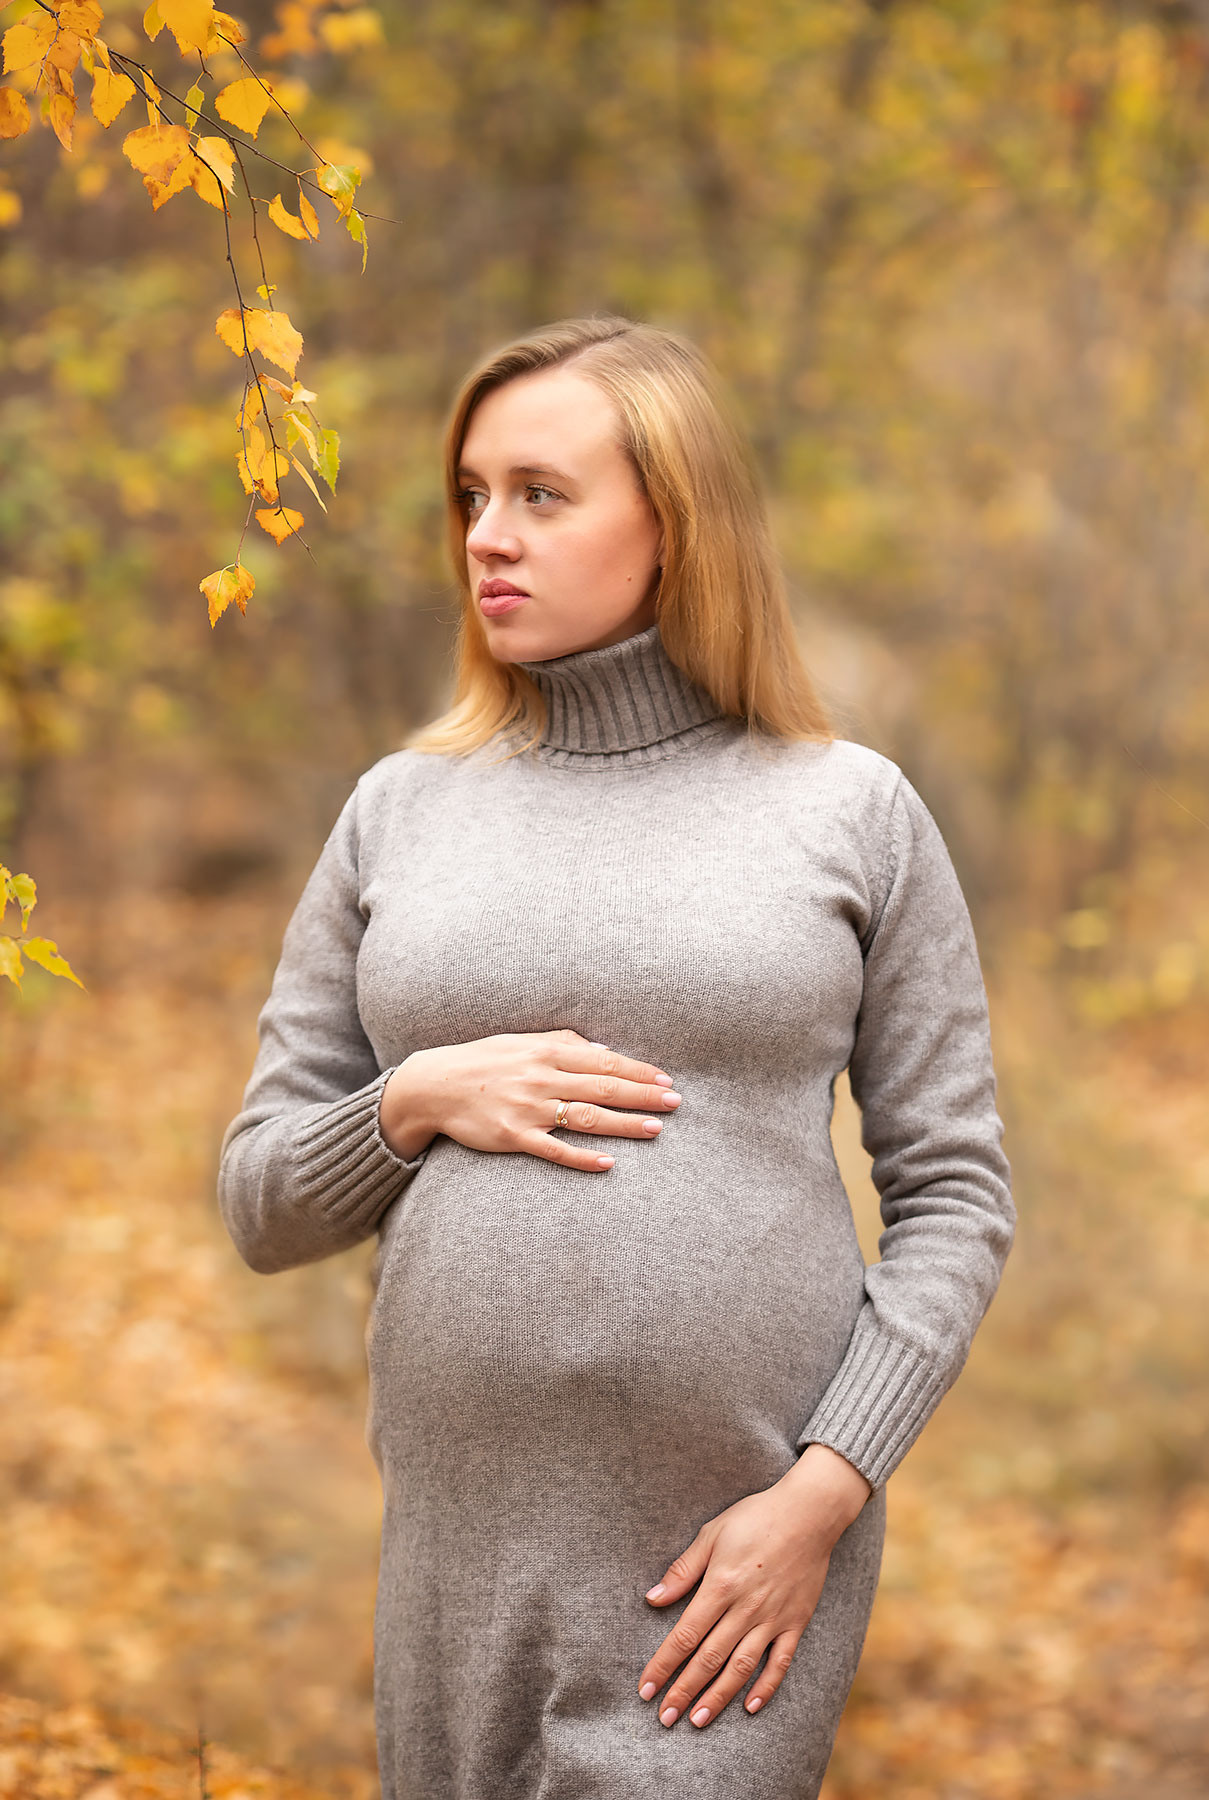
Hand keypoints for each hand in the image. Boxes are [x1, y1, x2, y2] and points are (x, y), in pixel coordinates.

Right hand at [378, 1027, 681, 1169]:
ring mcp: (528, 1108)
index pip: (604, 1062)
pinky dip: (582, 1157)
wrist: (434, 1085)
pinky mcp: (512, 1136)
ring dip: (624, 1124)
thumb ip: (564, 1042)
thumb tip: (605, 1052)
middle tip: (676, 1103)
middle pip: (603, 1088)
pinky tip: (609, 1164)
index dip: (638, 1071)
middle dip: (643, 1095)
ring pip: (586, 1117)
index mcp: (546, 1051)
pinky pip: (554, 1150)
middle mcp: (541, 1078)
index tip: (666, 1080)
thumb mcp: (522, 1041)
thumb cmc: (483, 1061)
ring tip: (655, 1130)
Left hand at [637, 1445, 872, 1728]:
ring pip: (740, 1668)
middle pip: (708, 1659)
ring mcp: (772, 1619)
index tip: (645, 1690)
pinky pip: (780, 1662)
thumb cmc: (755, 1518)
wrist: (808, 1513)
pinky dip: (766, 1687)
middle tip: (664, 1718)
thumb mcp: (712, 1534)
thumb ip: (683, 1570)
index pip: (684, 1636)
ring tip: (698, 1721)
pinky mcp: (796, 1622)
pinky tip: (751, 1707)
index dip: (662, 1666)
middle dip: (683, 1691)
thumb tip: (653, 1599)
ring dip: (717, 1697)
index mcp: (720, 1586)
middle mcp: (745, 1609)